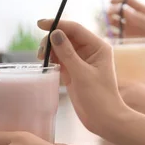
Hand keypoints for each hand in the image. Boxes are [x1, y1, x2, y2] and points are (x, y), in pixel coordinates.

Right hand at [36, 20, 128, 135]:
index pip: (76, 29)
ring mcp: (82, 61)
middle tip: (41, 52)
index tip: (40, 24)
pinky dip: (52, 59)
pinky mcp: (74, 71)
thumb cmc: (98, 97)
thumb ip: (67, 53)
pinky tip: (47, 64)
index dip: (58, 24)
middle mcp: (90, 51)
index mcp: (98, 46)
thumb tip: (55, 34)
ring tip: (42, 59)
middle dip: (52, 40)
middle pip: (67, 36)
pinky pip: (60, 59)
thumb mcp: (82, 74)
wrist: (104, 119)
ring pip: (62, 47)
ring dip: (50, 50)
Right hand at [108, 0, 144, 68]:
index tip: (110, 2)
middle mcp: (137, 20)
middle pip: (120, 12)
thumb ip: (140, 19)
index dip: (119, 0)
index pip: (128, 1)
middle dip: (112, 12)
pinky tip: (110, 37)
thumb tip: (124, 10)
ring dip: (110, 23)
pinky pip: (119, 37)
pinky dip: (113, 36)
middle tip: (107, 17)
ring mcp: (134, 31)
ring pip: (117, 24)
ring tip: (108, 27)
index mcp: (144, 12)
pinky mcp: (132, 42)